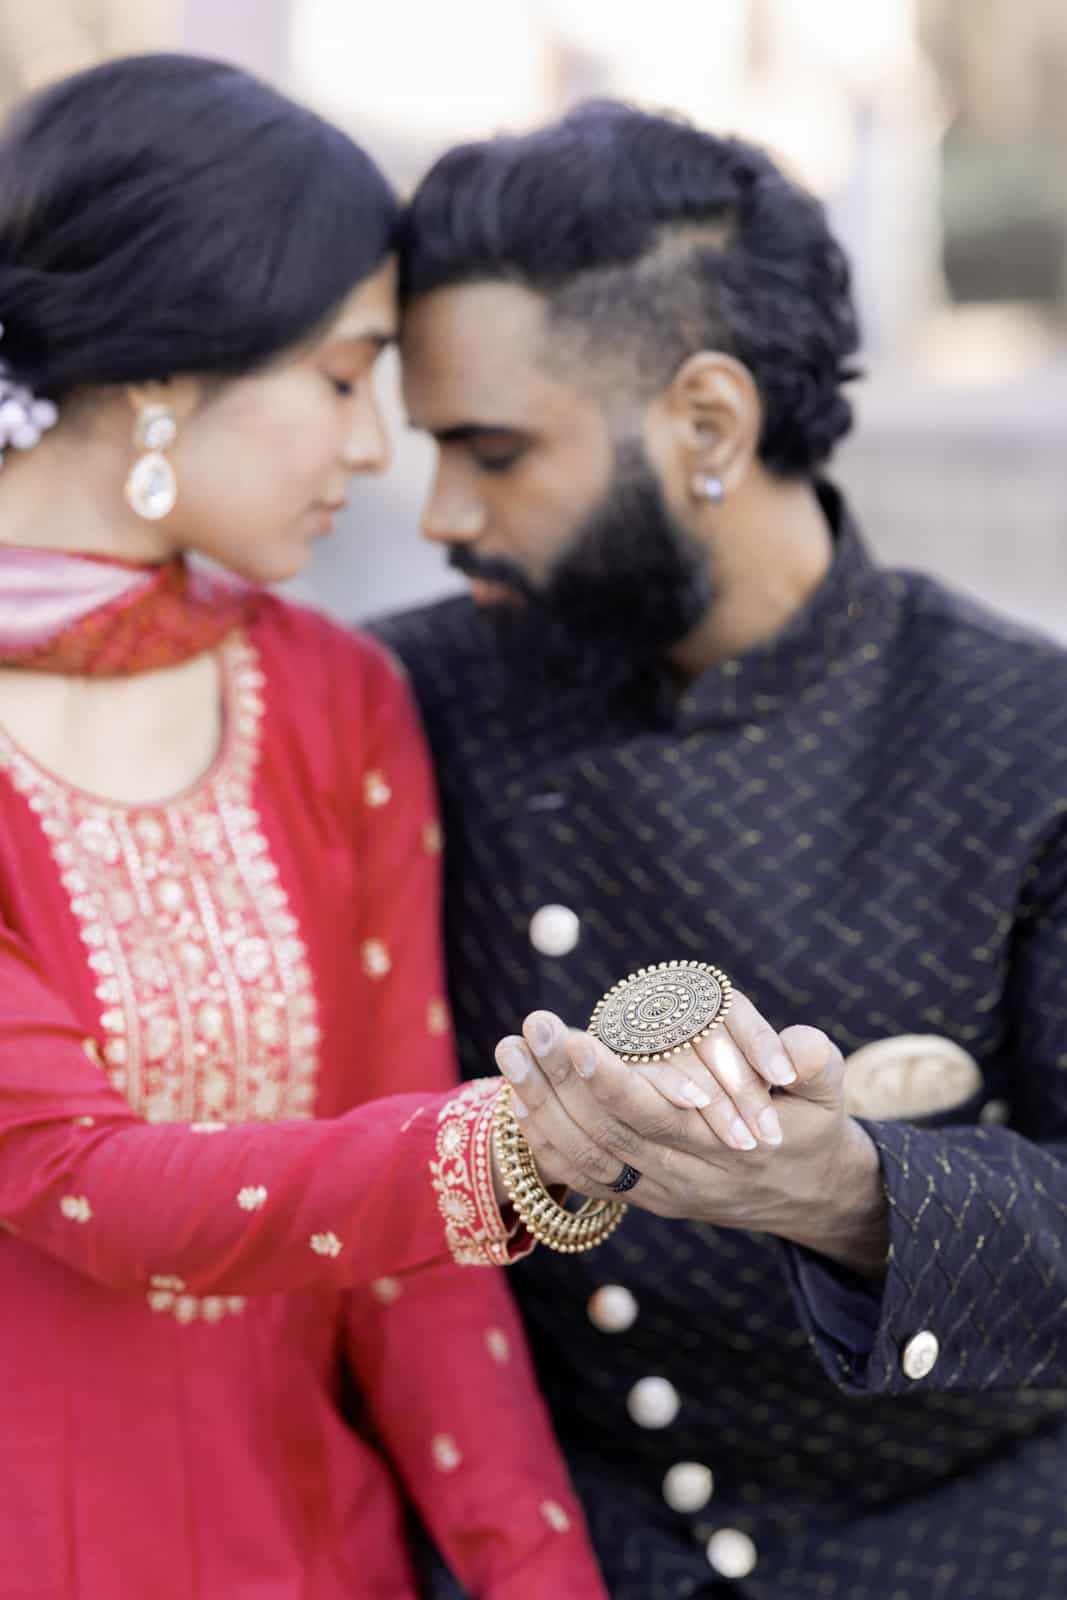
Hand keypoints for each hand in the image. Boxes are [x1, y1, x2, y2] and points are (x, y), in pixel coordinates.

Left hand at [494, 991, 887, 1277]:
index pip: (657, 1117)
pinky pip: (581, 1176)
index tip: (576, 1039)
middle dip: (559, 1080)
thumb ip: (816, 1064)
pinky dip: (544, 1141)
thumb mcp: (830, 1095)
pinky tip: (516, 1099)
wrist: (809, 1197)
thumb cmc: (814, 1128)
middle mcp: (683, 1179)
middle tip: (529, 1027)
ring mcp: (657, 1193)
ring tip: (508, 1051)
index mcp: (727, 1152)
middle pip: (606, 1134)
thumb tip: (794, 1047)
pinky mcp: (641, 1196)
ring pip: (584, 1156)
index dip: (612, 1082)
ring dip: (539, 1104)